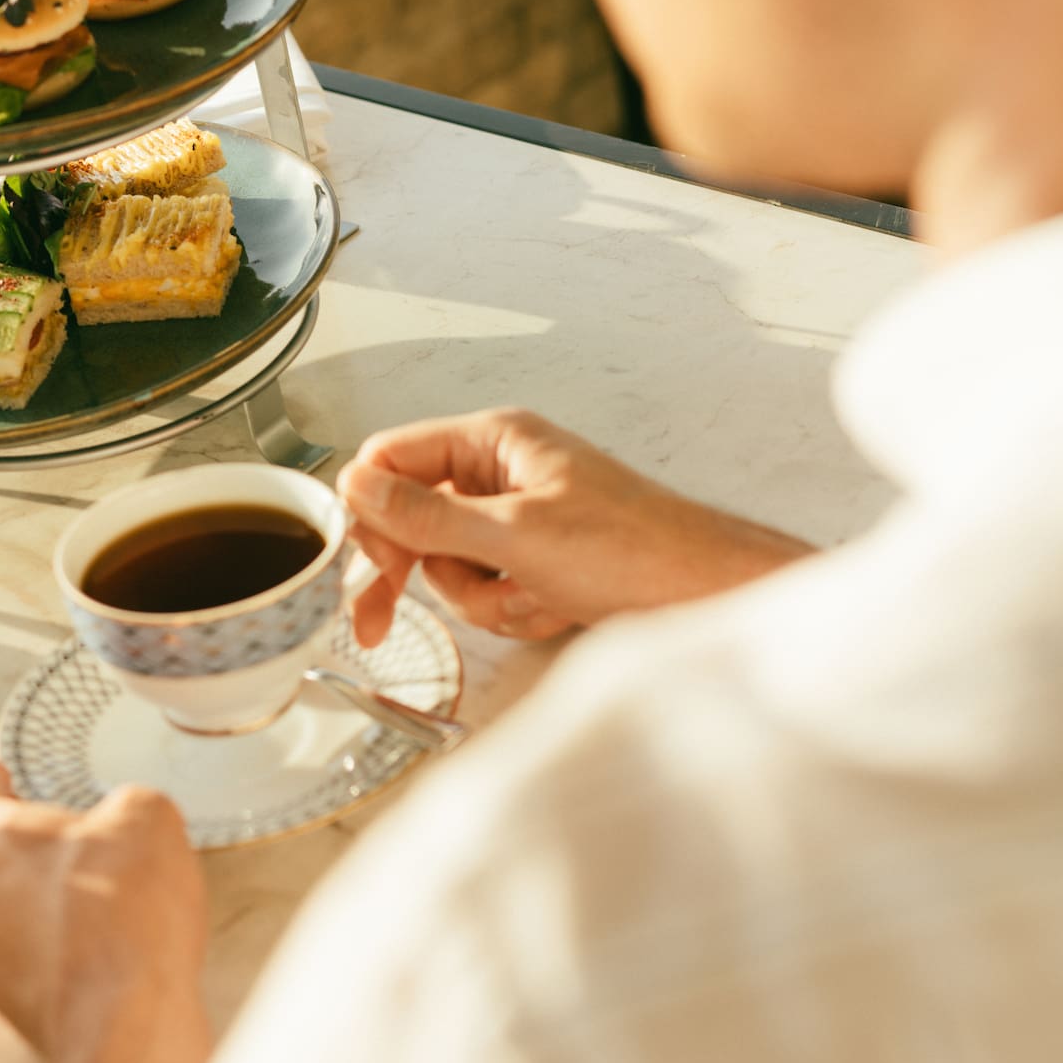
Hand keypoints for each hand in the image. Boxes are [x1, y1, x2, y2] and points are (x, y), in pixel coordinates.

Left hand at [0, 753, 206, 1057]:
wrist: (128, 1019)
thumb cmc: (121, 914)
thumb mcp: (145, 816)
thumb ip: (125, 804)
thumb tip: (126, 822)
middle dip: (23, 842)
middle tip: (66, 831)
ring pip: (1, 909)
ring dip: (38, 897)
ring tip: (96, 890)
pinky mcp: (7, 1007)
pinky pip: (26, 955)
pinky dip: (54, 943)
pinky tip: (100, 940)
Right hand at [339, 408, 811, 645]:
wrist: (705, 595)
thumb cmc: (635, 548)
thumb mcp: (515, 533)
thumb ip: (428, 513)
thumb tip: (357, 488)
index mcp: (495, 441)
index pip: (395, 458)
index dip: (368, 511)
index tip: (356, 562)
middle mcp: (502, 473)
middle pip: (414, 518)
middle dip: (420, 571)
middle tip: (376, 621)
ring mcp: (519, 520)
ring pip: (450, 567)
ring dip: (483, 598)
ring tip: (532, 595)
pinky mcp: (536, 562)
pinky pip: (489, 593)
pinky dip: (514, 610)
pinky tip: (554, 608)